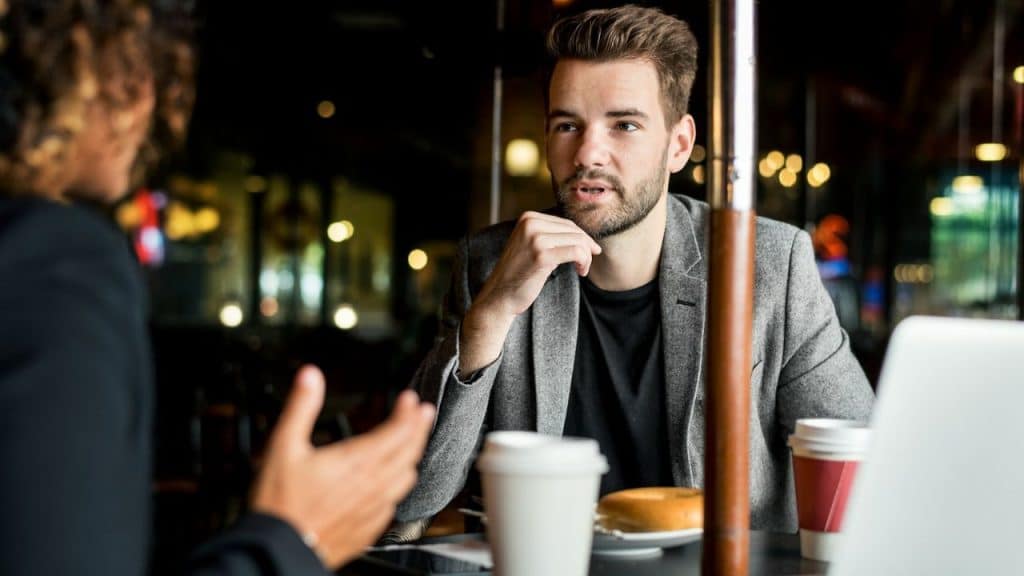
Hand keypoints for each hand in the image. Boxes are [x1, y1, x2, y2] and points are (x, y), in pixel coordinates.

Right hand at [251, 365, 434, 568]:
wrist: (280, 549)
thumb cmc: (280, 502)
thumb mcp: (283, 445)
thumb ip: (301, 407)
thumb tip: (310, 376)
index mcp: (357, 461)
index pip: (398, 431)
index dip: (408, 412)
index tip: (410, 399)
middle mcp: (373, 485)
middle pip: (410, 452)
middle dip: (418, 429)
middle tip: (423, 413)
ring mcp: (374, 508)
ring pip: (407, 478)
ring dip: (412, 456)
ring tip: (413, 443)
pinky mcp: (369, 528)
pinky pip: (395, 502)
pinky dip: (399, 485)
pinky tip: (392, 483)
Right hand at [459, 212, 600, 372]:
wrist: (498, 296)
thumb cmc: (518, 275)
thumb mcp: (531, 245)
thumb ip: (549, 235)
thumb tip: (581, 234)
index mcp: (528, 217)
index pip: (566, 223)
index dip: (582, 238)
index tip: (589, 251)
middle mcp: (530, 223)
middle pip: (573, 230)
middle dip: (587, 247)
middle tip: (586, 264)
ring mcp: (535, 238)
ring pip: (578, 240)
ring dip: (586, 256)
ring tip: (582, 269)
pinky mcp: (541, 255)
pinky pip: (576, 252)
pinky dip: (584, 262)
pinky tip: (580, 272)